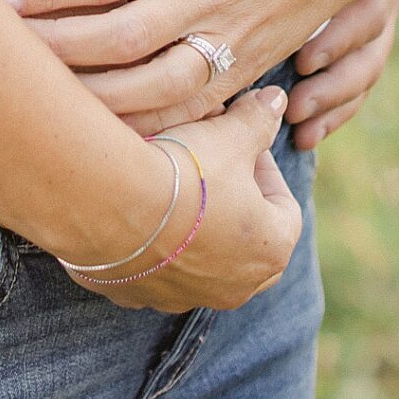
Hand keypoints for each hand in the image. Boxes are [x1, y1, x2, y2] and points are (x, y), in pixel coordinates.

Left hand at [0, 0, 398, 132]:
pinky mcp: (248, 71)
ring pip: (155, 88)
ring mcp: (232, 41)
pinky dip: (149, 126)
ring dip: (96, 100)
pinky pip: (191, 109)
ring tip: (43, 100)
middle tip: (3, 53)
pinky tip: (106, 133)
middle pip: (121, 39)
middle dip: (58, 50)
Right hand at [79, 86, 300, 312]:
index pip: (285, 207)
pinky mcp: (137, 294)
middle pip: (246, 243)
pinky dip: (150, 245)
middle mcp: (233, 287)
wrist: (113, 201)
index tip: (241, 141)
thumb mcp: (231, 134)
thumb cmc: (186, 170)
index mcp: (269, 250)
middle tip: (214, 167)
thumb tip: (275, 101)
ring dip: (196, 229)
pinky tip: (136, 210)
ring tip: (173, 185)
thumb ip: (259, 121)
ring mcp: (183, 297)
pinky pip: (152, 269)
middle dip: (235, 204)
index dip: (265, 169)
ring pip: (201, 262)